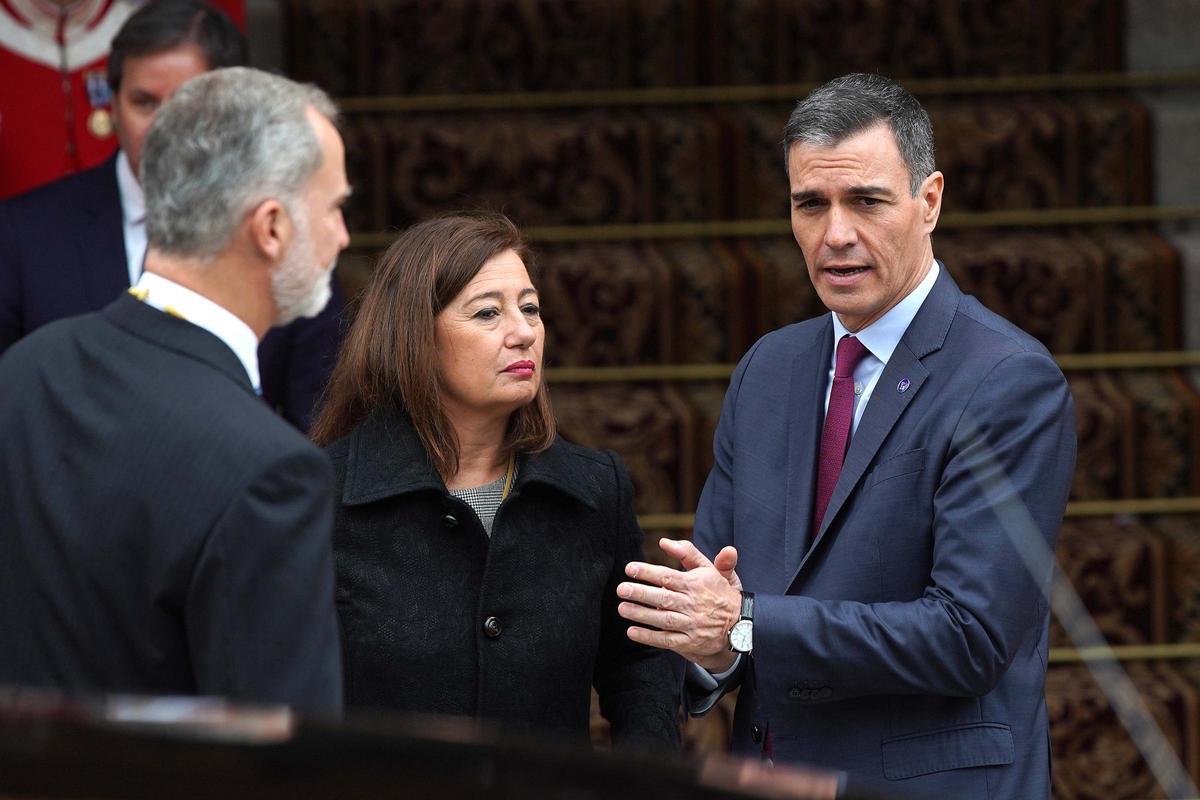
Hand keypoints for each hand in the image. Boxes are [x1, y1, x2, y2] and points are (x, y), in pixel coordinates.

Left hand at [617, 538, 742, 671]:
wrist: (740, 623)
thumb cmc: (719, 592)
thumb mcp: (709, 569)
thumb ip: (688, 553)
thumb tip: (665, 541)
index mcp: (695, 584)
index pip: (667, 576)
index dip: (647, 572)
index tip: (629, 568)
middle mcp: (692, 604)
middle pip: (663, 598)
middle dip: (640, 593)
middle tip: (621, 589)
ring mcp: (692, 624)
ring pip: (663, 619)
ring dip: (641, 614)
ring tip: (622, 608)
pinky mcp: (691, 642)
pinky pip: (667, 640)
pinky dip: (649, 637)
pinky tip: (632, 632)